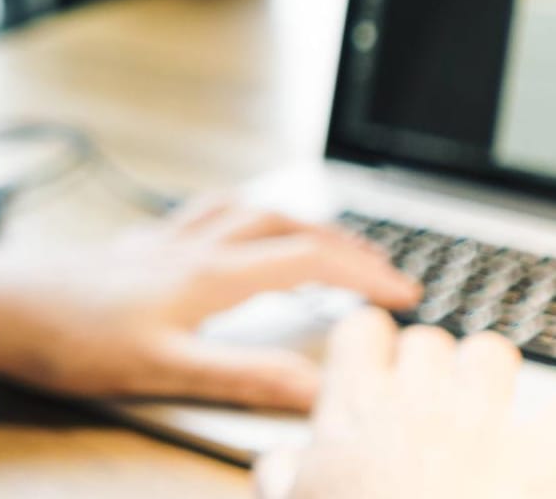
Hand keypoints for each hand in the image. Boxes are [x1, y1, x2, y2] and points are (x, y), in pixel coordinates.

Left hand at [0, 197, 421, 410]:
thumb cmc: (68, 337)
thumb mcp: (161, 369)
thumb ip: (241, 375)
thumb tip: (317, 386)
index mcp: (205, 274)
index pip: (306, 259)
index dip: (362, 273)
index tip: (403, 293)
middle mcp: (186, 245)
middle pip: (281, 223)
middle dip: (338, 241)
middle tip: (378, 267)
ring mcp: (156, 240)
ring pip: (240, 209)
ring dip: (289, 218)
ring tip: (317, 238)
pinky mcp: (130, 245)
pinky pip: (200, 213)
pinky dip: (235, 215)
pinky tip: (223, 233)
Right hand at [253, 308, 555, 497]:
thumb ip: (280, 475)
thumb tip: (278, 458)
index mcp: (356, 409)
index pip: (362, 330)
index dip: (370, 344)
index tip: (373, 365)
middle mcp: (417, 401)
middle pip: (427, 340)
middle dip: (432, 367)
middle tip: (431, 406)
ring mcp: (484, 421)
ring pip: (489, 352)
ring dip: (490, 378)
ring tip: (489, 414)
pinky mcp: (542, 450)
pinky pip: (551, 410)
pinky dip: (545, 424)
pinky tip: (538, 444)